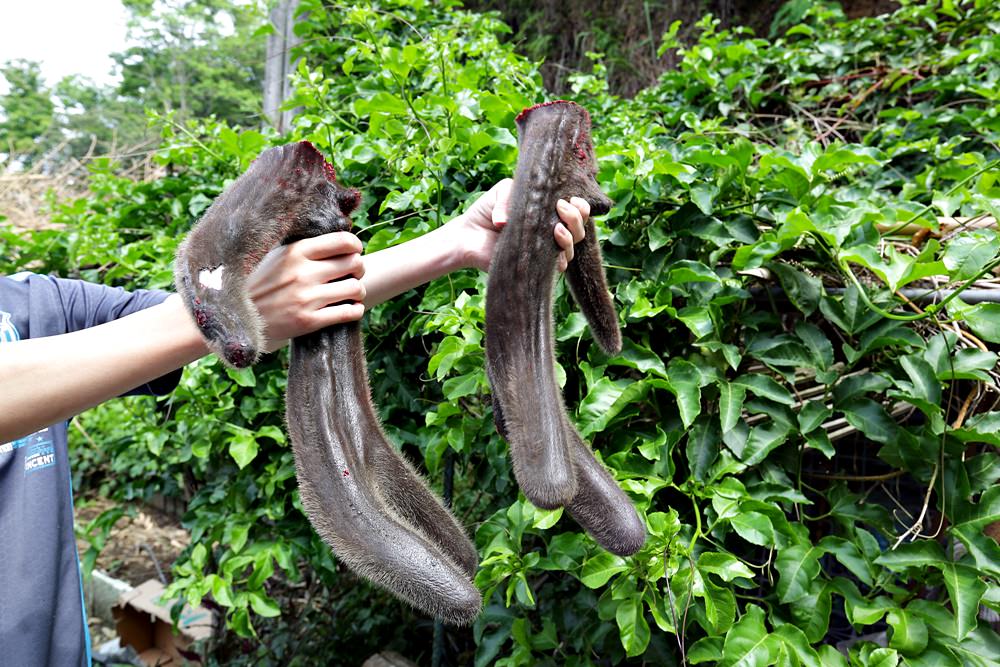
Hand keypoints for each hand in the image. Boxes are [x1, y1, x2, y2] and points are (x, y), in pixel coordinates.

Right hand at [246, 232, 365, 349]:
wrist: (235, 317)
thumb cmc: (259, 284)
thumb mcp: (276, 256)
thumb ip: (304, 249)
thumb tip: (337, 241)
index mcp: (296, 251)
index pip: (344, 241)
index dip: (355, 247)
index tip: (353, 253)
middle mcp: (303, 272)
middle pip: (355, 263)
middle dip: (359, 269)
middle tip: (352, 274)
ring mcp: (306, 298)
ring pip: (356, 288)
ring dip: (358, 291)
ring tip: (350, 293)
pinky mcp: (308, 321)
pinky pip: (349, 313)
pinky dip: (355, 310)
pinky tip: (349, 309)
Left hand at [452, 179, 590, 271]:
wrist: (467, 236)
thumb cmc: (486, 211)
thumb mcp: (502, 191)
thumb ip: (510, 195)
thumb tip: (507, 222)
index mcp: (548, 212)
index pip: (577, 211)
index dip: (581, 207)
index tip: (569, 200)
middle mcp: (550, 232)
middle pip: (579, 230)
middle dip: (576, 219)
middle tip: (559, 208)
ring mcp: (544, 251)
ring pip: (571, 249)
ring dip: (569, 238)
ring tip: (556, 229)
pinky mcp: (534, 267)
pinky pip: (556, 267)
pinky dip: (559, 259)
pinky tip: (553, 251)